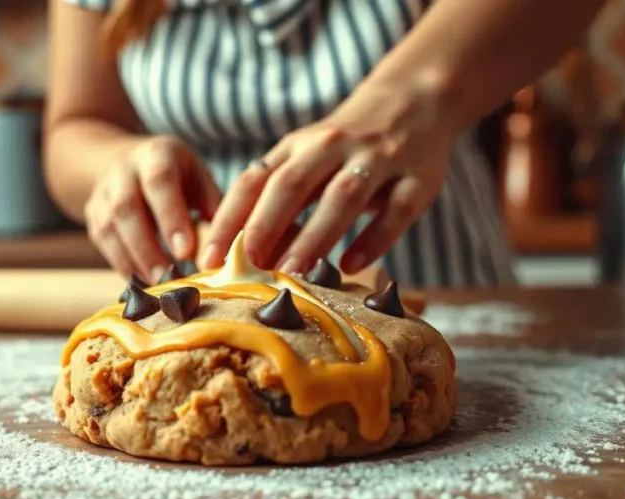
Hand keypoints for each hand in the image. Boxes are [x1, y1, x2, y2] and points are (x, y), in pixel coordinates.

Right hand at [85, 135, 221, 282]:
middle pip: (127, 208)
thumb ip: (214, 207)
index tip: (186, 251)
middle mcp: (124, 170)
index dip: (171, 217)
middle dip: (148, 248)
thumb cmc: (177, 177)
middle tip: (169, 279)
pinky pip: (102, 241)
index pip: (160, 182)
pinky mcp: (92, 213)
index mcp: (156, 154)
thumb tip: (229, 248)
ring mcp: (103, 191)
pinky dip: (121, 264)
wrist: (127, 161)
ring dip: (133, 260)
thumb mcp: (198, 179)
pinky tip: (140, 281)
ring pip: (109, 227)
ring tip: (157, 286)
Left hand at [201, 75, 459, 274]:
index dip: (228, 219)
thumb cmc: (345, 148)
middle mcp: (332, 148)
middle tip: (247, 263)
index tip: (207, 257)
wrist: (414, 100)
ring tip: (294, 272)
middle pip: (292, 184)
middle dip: (266, 224)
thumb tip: (240, 257)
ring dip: (316, 235)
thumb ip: (277, 200)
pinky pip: (395, 210)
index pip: (253, 181)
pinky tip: (352, 265)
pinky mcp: (417, 178)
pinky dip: (374, 238)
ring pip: (342, 197)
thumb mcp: (306, 160)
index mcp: (297, 148)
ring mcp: (377, 161)